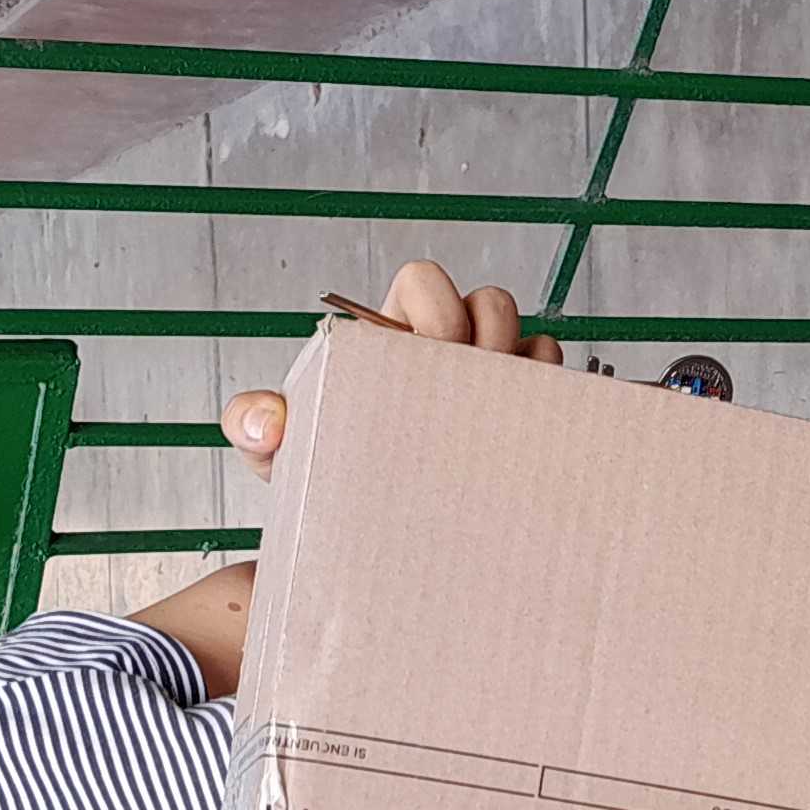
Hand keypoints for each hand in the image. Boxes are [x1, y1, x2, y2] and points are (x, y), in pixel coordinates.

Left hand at [222, 260, 561, 484]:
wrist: (351, 529)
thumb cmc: (318, 469)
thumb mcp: (278, 448)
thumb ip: (254, 424)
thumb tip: (262, 419)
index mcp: (388, 331)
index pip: (425, 281)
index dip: (435, 307)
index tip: (427, 355)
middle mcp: (445, 345)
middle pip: (492, 304)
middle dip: (489, 340)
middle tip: (466, 392)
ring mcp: (487, 379)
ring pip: (533, 344)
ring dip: (520, 375)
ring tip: (494, 422)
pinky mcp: (518, 418)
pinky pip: (554, 392)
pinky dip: (548, 406)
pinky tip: (521, 443)